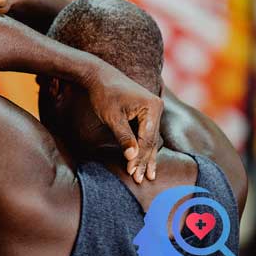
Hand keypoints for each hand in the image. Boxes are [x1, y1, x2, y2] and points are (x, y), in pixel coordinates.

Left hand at [86, 63, 163, 183]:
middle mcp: (156, 108)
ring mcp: (152, 110)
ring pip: (150, 139)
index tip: (132, 173)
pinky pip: (146, 133)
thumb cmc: (104, 94)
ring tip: (147, 176)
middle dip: (145, 161)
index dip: (140, 158)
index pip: (147, 139)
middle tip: (141, 180)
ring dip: (146, 157)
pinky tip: (143, 160)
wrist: (99, 76)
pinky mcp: (146, 112)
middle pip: (151, 140)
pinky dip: (143, 147)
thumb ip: (124, 137)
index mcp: (152, 107)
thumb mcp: (113, 117)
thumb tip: (132, 157)